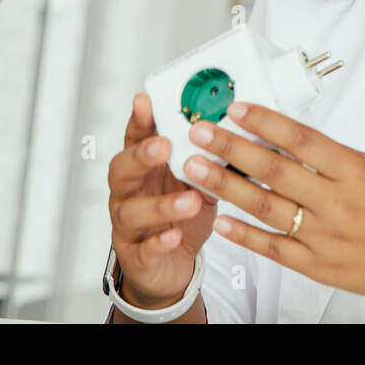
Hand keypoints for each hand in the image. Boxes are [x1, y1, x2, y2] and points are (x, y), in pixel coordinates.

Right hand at [108, 93, 217, 308]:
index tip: (146, 100)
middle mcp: (129, 193)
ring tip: (188, 199)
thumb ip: (208, 158)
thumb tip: (242, 130)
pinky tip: (173, 235)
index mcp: (145, 168)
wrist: (175, 264)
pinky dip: (158, 241)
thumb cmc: (185, 214)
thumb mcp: (198, 180)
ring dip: (159, 204)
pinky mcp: (137, 256)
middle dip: (141, 156)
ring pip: (131, 212)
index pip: (136, 138)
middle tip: (164, 146)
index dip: (139, 120)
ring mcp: (129, 225)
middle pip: (122, 169)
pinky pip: (143, 249)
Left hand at [182, 101, 364, 304]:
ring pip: (266, 206)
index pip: (301, 138)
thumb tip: (284, 139)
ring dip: (226, 185)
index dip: (264, 121)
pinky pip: (273, 248)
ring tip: (197, 168)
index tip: (236, 109)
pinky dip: (244, 234)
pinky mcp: (319, 266)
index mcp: (355, 170)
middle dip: (231, 148)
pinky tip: (222, 220)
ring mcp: (326, 236)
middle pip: (274, 169)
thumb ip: (331, 157)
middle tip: (201, 132)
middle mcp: (338, 202)